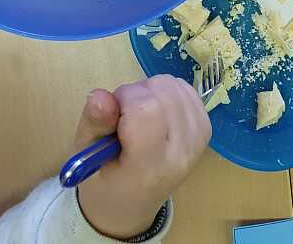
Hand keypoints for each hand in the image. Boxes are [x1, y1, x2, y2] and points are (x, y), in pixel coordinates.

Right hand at [76, 75, 210, 238]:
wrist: (130, 206)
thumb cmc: (105, 181)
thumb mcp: (86, 155)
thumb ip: (94, 123)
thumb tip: (100, 94)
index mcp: (148, 168)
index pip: (146, 111)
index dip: (124, 99)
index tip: (112, 113)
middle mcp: (180, 154)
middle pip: (162, 93)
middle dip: (136, 93)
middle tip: (123, 116)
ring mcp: (197, 141)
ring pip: (174, 86)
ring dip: (151, 91)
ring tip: (137, 115)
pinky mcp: (205, 129)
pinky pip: (186, 90)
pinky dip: (167, 92)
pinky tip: (156, 112)